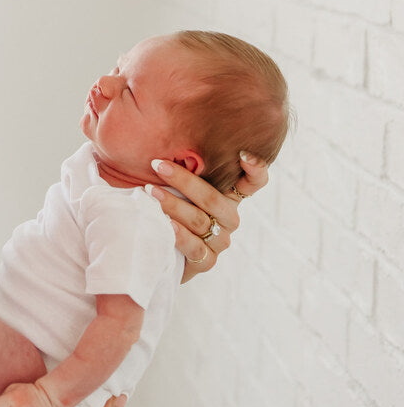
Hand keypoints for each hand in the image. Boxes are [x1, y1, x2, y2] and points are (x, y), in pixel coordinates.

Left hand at [148, 152, 270, 279]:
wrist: (157, 247)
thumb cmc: (165, 204)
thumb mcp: (175, 182)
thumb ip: (183, 165)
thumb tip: (164, 145)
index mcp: (227, 195)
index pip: (253, 182)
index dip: (255, 169)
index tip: (243, 154)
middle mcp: (228, 217)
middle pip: (214, 199)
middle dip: (184, 180)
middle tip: (157, 166)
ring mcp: (220, 240)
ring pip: (200, 221)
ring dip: (173, 205)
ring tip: (150, 192)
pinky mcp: (206, 261)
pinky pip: (196, 248)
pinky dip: (180, 235)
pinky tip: (166, 225)